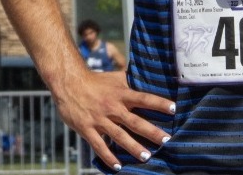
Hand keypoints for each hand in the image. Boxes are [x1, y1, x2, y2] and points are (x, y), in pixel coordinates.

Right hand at [52, 69, 173, 169]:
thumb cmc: (96, 80)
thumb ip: (132, 81)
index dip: (159, 103)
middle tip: (166, 140)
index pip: (144, 98)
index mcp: (121, 93)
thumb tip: (150, 77)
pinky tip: (117, 166)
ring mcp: (100, 120)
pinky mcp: (87, 129)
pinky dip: (108, 157)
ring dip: (133, 147)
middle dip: (151, 132)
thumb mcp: (116, 77)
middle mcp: (113, 107)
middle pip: (135, 122)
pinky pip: (99, 145)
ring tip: (146, 157)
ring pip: (119, 136)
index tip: (174, 109)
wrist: (69, 83)